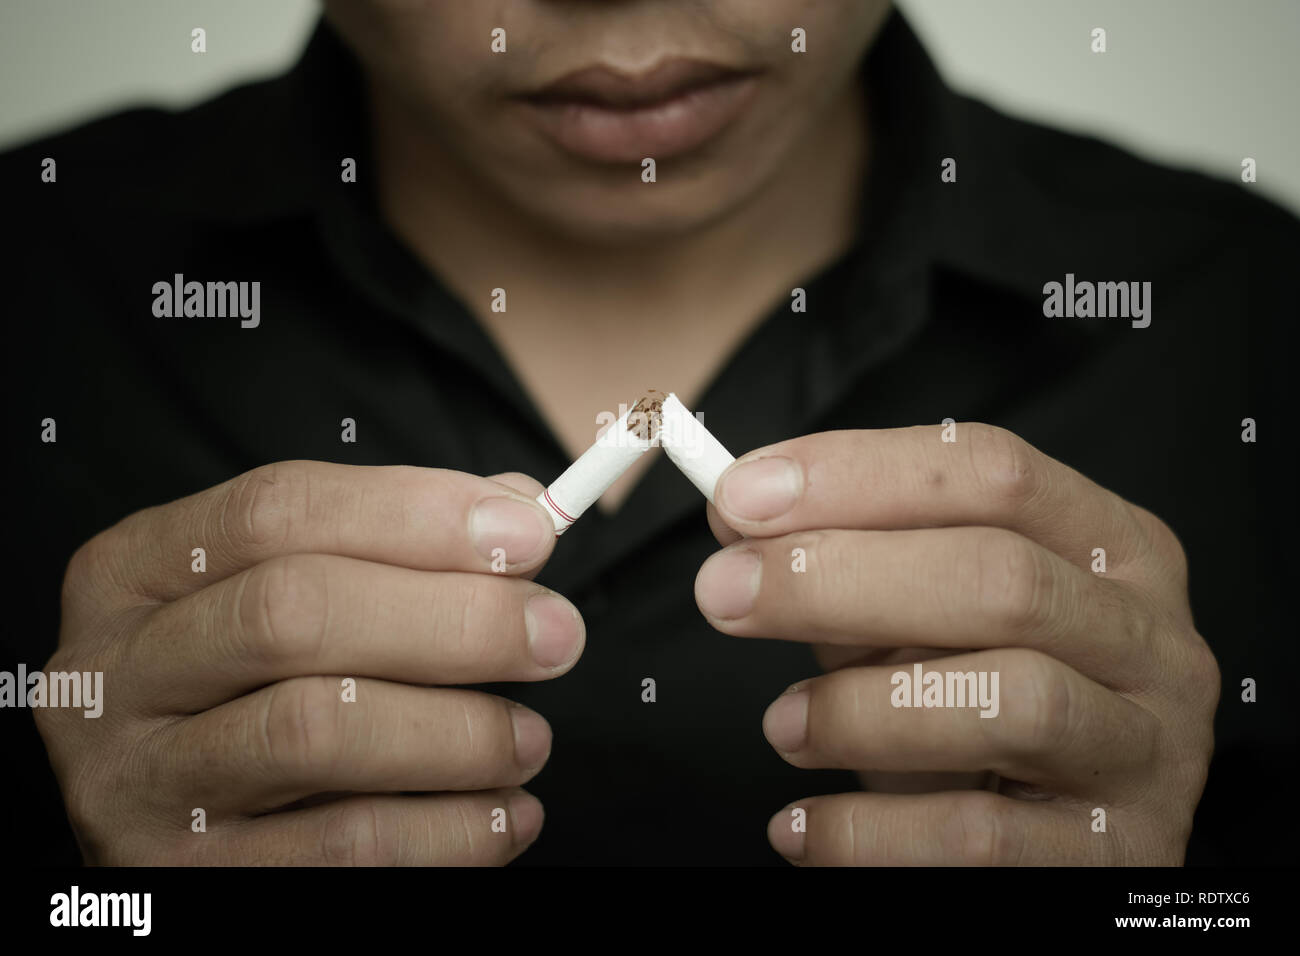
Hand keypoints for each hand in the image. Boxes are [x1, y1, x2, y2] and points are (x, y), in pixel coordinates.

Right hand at [36, 461, 582, 864]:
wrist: (168, 820)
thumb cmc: (251, 682)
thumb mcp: (285, 589)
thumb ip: (392, 540)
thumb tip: (516, 512)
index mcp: (136, 573)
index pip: (277, 510)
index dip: (415, 514)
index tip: (532, 535)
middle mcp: (119, 673)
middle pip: (293, 613)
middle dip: (452, 618)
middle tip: (555, 635)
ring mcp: (142, 783)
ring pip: (316, 730)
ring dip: (458, 731)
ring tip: (530, 737)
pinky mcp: (191, 880)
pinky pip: (343, 849)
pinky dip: (450, 831)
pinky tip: (506, 813)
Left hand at [695, 424, 1218, 864]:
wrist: (1064, 843)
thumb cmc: (983, 701)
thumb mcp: (928, 614)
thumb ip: (853, 558)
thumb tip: (742, 513)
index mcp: (1110, 546)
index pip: (992, 472)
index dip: (857, 474)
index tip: (741, 496)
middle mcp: (1148, 638)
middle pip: (999, 576)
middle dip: (838, 576)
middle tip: (724, 593)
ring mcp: (1145, 750)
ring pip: (1010, 700)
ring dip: (861, 707)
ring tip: (782, 725)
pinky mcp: (1113, 854)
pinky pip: (979, 838)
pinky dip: (868, 831)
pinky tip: (803, 827)